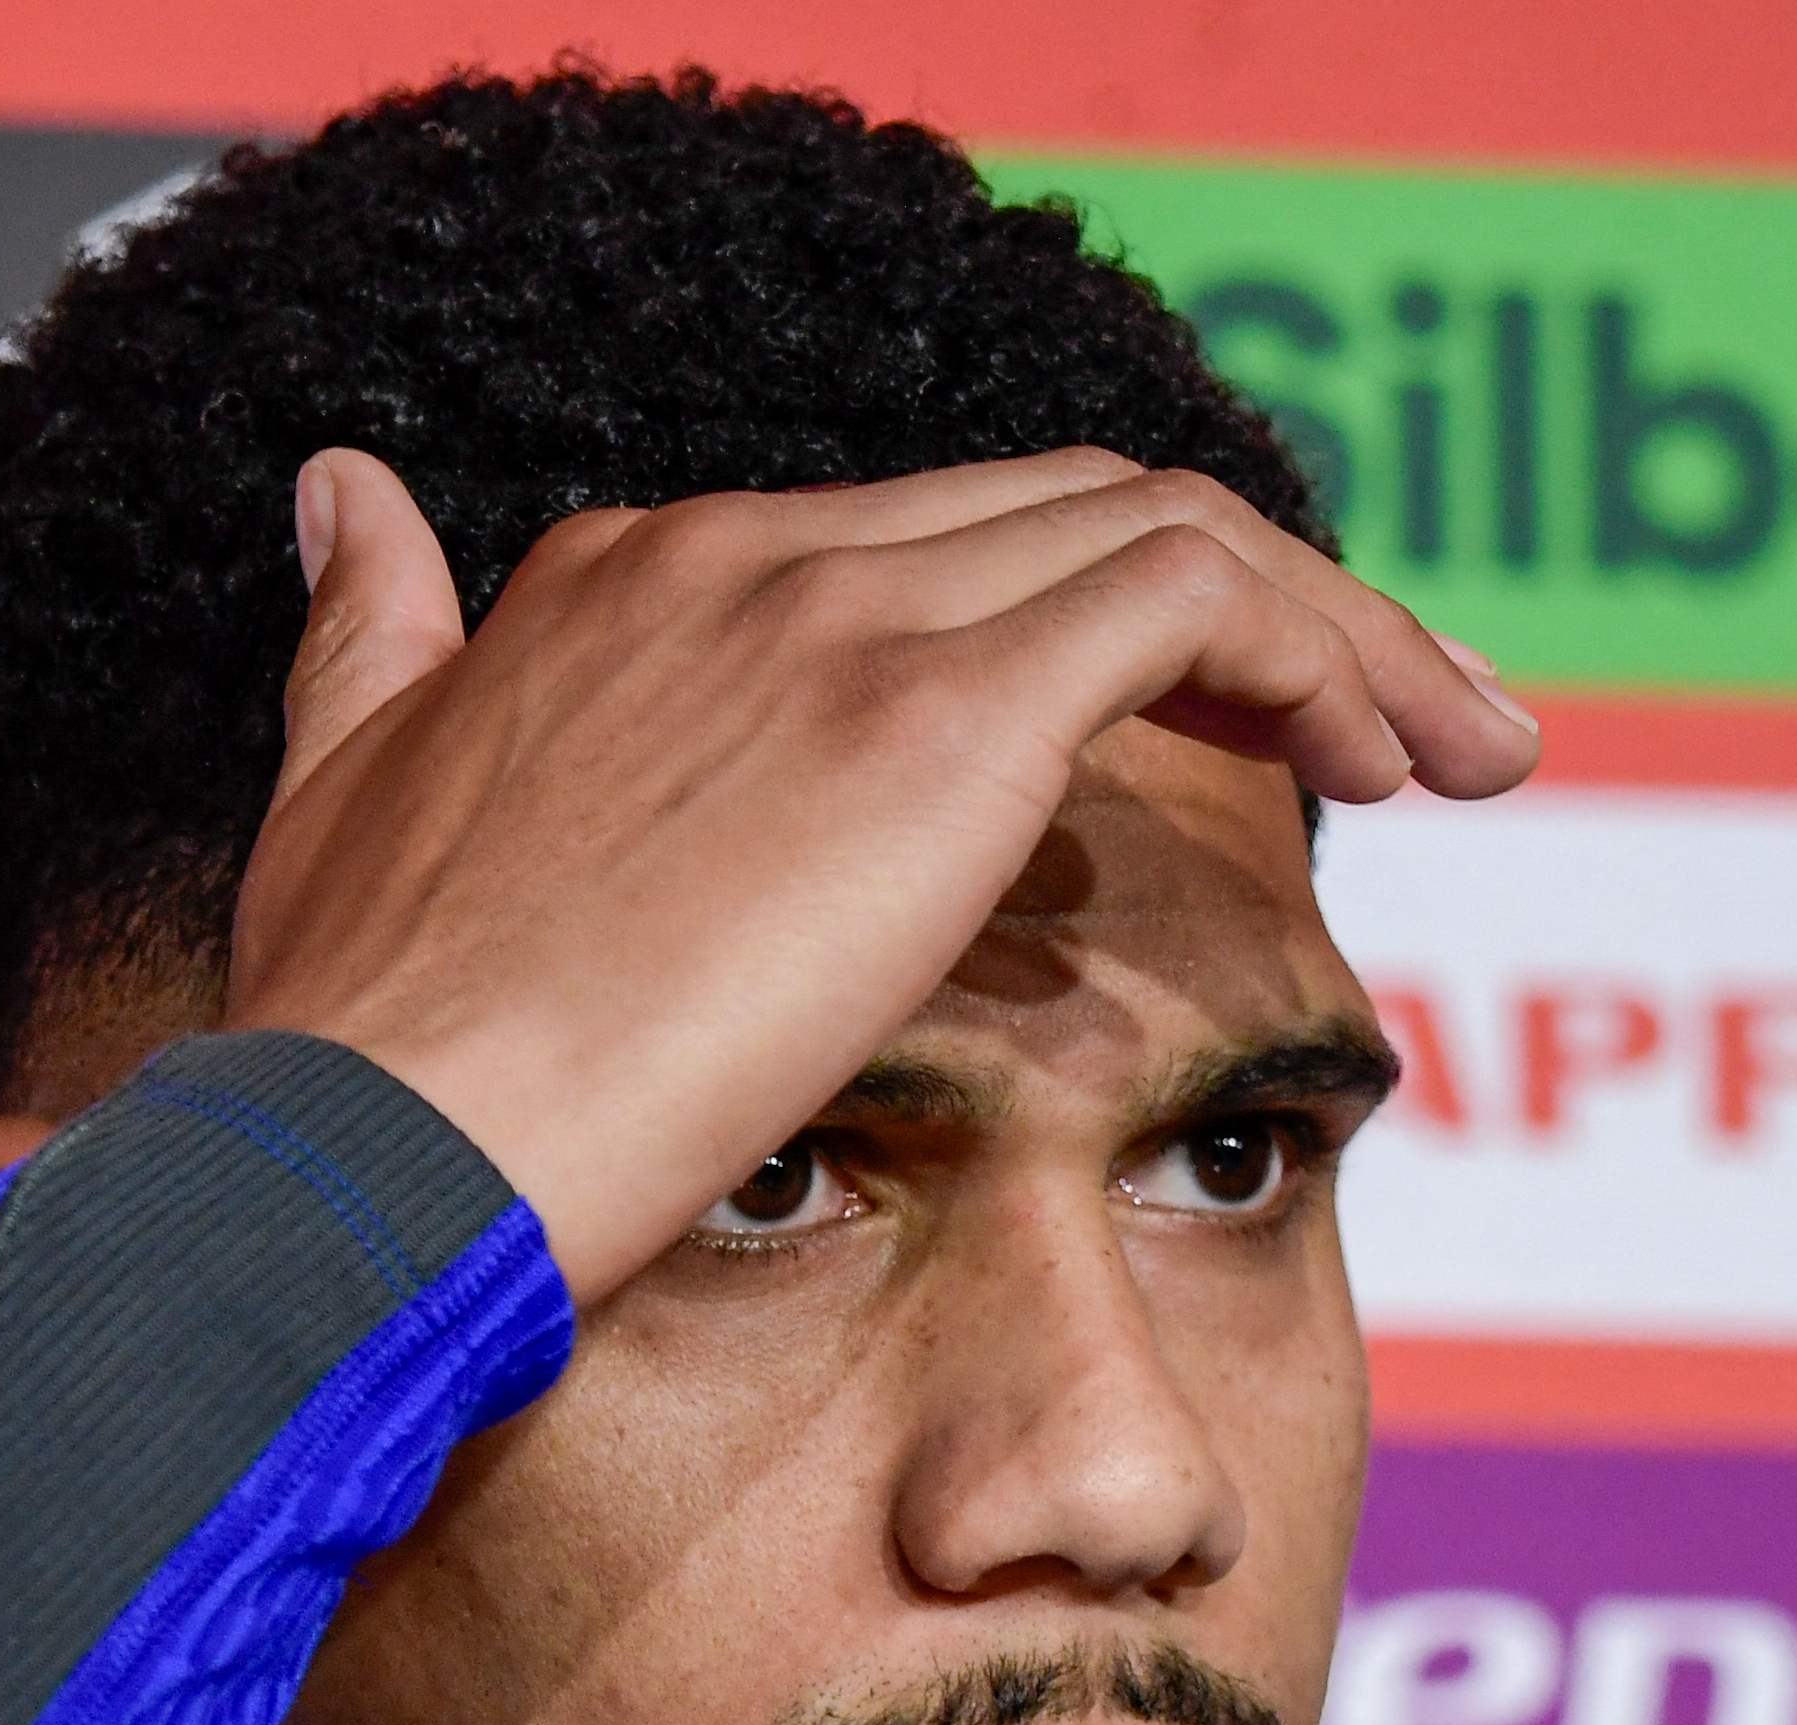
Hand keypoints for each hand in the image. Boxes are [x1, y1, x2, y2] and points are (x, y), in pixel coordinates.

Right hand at [221, 446, 1540, 1302]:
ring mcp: (841, 621)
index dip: (1080, 621)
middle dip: (1261, 602)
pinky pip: (1199, 596)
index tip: (1184, 731)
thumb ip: (372, 642)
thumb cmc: (352, 1054)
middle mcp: (747, 558)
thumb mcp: (339, 802)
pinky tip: (1393, 768)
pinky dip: (1326, 648)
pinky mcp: (934, 720)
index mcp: (635, 582)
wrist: (369, 1153)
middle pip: (1069, 509)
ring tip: (1456, 747)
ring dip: (1339, 625)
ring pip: (1166, 528)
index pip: (923, 543)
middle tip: (1392, 727)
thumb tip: (343, 499)